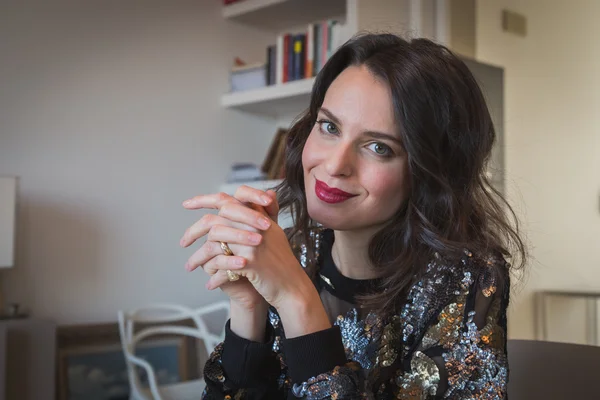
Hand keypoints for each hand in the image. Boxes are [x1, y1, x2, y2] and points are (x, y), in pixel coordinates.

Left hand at [182, 186, 314, 309]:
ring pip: (214, 243)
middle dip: (193, 230)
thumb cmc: (280, 263)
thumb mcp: (273, 235)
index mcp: (258, 217)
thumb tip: (248, 198)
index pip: (227, 199)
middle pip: (215, 219)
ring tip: (190, 267)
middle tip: (182, 242)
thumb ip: (259, 217)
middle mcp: (255, 225)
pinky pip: (222, 265)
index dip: (205, 199)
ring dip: (198, 257)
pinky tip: (209, 285)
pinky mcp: (251, 260)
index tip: (187, 204)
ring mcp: (253, 241)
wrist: (292, 287)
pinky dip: (214, 277)